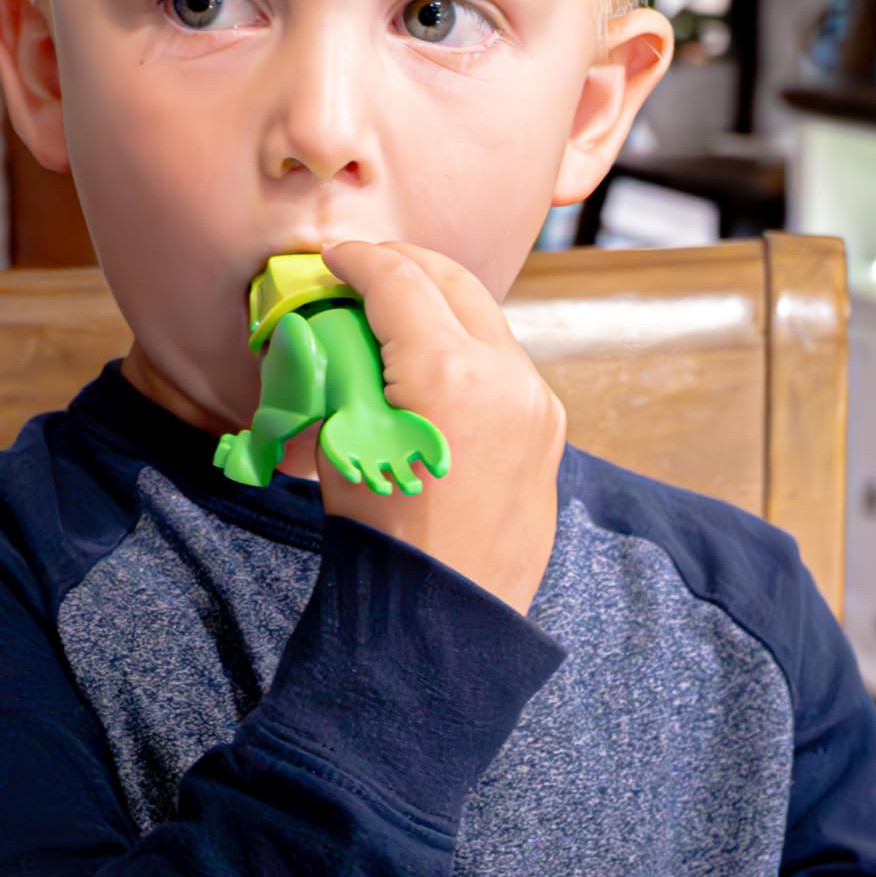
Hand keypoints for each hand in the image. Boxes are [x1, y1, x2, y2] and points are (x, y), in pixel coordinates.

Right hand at [318, 240, 563, 613]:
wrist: (447, 617)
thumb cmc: (386, 543)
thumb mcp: (344, 447)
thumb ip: (342, 375)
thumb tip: (327, 335)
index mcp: (449, 374)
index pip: (399, 282)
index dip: (359, 260)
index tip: (334, 259)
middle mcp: (505, 376)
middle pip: (453, 283)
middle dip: (405, 266)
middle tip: (364, 269)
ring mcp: (536, 401)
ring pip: (485, 320)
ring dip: (438, 304)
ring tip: (394, 315)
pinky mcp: (548, 427)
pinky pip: (504, 364)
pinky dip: (465, 347)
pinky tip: (430, 364)